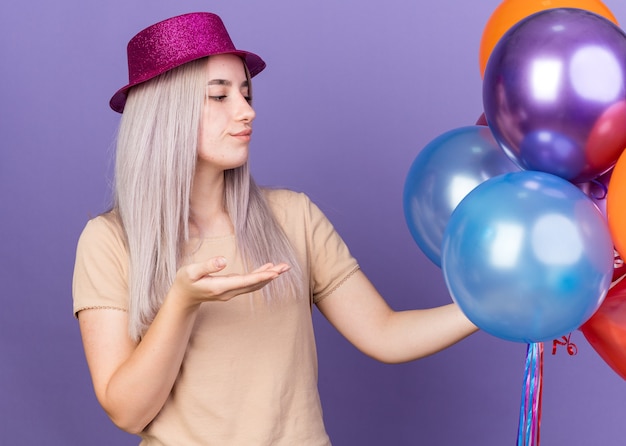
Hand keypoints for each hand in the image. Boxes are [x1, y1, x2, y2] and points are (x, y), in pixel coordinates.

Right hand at [170, 256, 289, 306]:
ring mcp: (231, 291)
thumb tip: (222, 260)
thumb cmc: (185, 282)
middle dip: (271, 275)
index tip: (274, 273)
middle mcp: (229, 291)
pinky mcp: (232, 288)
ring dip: (269, 276)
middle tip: (286, 267)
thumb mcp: (191, 272)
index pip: (244, 282)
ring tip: (283, 268)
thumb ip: (206, 266)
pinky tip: (269, 268)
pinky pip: (250, 283)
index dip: (260, 276)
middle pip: (254, 284)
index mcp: (220, 287)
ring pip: (254, 284)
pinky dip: (260, 276)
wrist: (183, 297)